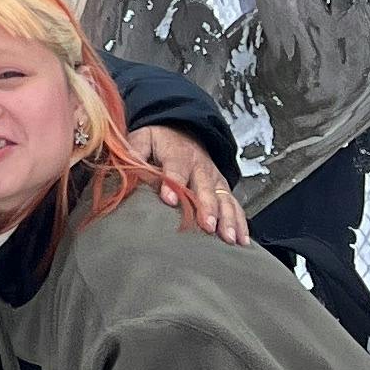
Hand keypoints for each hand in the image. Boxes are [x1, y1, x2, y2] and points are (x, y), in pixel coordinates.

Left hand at [142, 124, 249, 245]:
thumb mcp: (144, 138)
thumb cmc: (160, 141)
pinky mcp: (223, 189)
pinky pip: (235, 205)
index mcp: (178, 154)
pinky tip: (242, 239)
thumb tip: (128, 163)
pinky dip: (240, 222)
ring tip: (228, 237)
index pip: (176, 168)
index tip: (169, 200)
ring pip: (224, 199)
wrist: (183, 130)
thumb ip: (135, 150)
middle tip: (208, 226)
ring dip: (228, 218)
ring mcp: (214, 179)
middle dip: (208, 207)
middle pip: (206, 188)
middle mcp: (201, 167)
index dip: (173, 183)